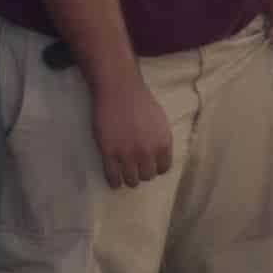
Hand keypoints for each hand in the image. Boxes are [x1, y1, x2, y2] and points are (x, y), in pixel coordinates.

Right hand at [91, 74, 175, 188]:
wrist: (119, 90)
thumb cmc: (140, 101)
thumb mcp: (160, 121)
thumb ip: (160, 139)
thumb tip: (159, 156)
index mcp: (163, 143)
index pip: (164, 168)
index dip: (156, 168)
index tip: (150, 167)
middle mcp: (147, 151)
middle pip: (147, 176)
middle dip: (142, 173)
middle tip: (136, 169)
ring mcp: (127, 153)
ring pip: (131, 180)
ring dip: (129, 180)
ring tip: (126, 176)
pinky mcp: (108, 152)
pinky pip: (112, 176)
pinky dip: (114, 182)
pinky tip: (114, 181)